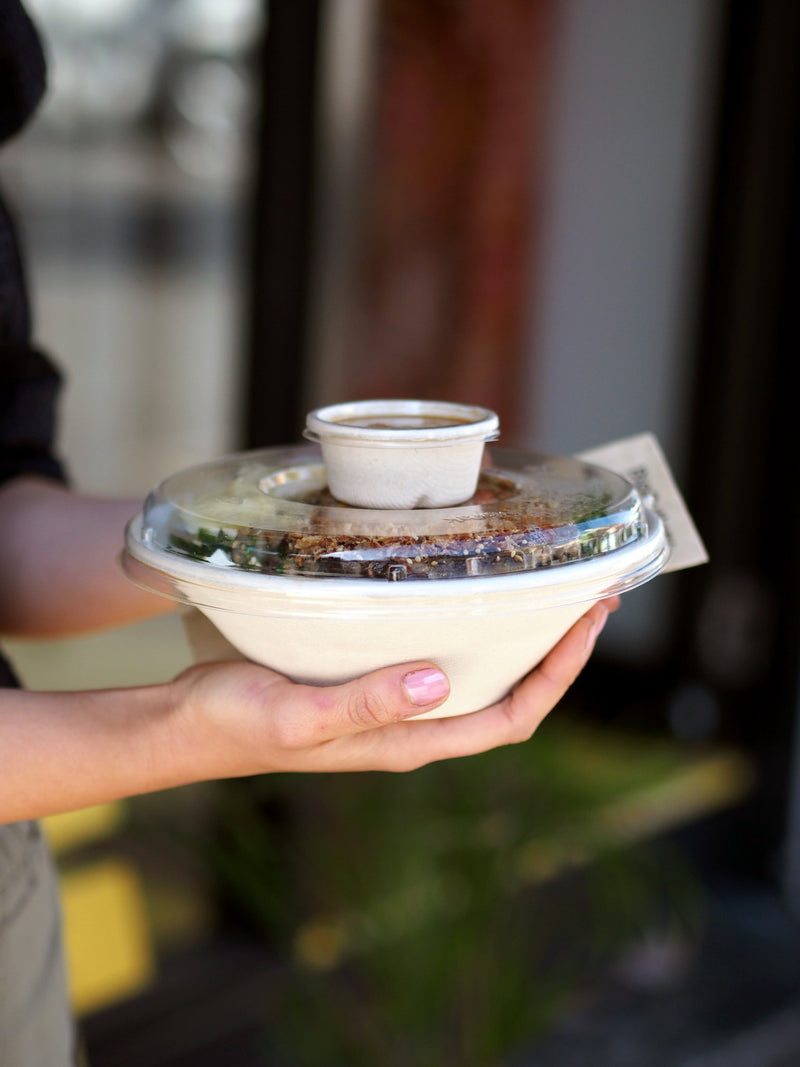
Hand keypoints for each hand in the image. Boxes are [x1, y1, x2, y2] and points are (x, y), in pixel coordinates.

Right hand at [173, 598, 618, 778]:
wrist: (187, 725)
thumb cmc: (235, 724)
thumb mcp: (299, 716)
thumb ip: (366, 703)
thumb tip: (440, 680)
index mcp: (408, 741)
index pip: (510, 718)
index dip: (557, 675)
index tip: (587, 622)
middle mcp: (413, 726)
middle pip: (509, 695)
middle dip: (556, 651)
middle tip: (588, 593)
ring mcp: (394, 706)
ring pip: (480, 676)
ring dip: (521, 638)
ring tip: (549, 589)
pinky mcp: (371, 681)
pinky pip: (442, 657)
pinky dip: (473, 628)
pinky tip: (471, 595)